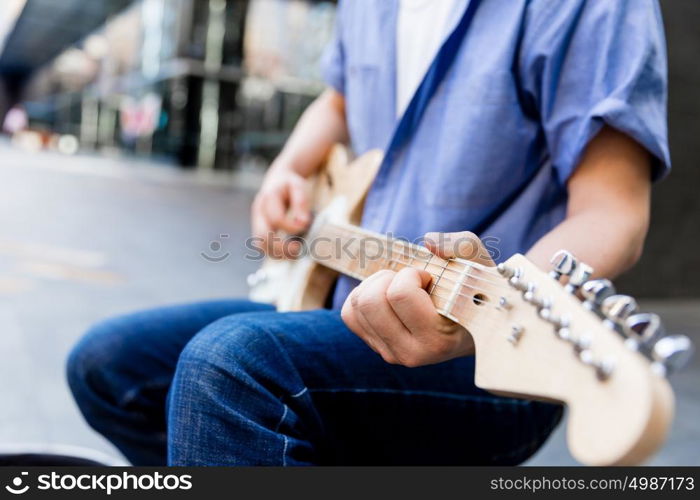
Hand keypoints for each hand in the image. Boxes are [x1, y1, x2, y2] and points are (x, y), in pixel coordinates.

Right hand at [251, 163, 311, 257]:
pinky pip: (262, 245)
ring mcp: (256, 221)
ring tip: (295, 254)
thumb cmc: (289, 184)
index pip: (276, 219)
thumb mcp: (298, 186)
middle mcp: (258, 210)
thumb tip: (303, 223)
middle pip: (262, 236)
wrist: (276, 180)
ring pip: (260, 244)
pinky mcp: (258, 228)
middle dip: (280, 247)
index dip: (291, 227)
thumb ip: (301, 203)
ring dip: (277, 253)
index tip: (305, 226)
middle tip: (298, 249)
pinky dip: (275, 252)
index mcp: (268, 197)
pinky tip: (288, 252)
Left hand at [341, 231, 493, 366]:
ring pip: (357, 305)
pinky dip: (363, 295)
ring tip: (401, 287)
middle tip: (410, 280)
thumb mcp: (478, 265)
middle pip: (370, 301)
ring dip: (376, 284)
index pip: (400, 294)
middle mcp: (411, 354)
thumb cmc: (474, 293)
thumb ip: (462, 246)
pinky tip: (387, 297)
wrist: (472, 326)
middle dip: (389, 278)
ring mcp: (391, 354)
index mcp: (438, 340)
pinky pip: (349, 313)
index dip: (412, 274)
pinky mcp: (375, 347)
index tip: (430, 278)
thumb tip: (429, 241)